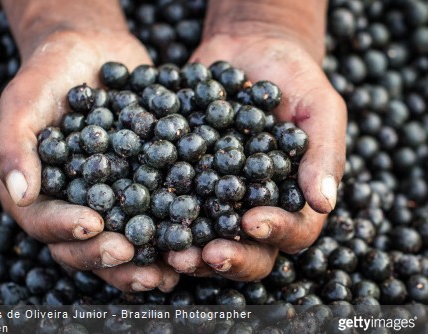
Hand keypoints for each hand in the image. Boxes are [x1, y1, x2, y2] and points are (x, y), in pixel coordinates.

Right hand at [0, 29, 178, 292]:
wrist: (92, 50)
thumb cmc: (50, 72)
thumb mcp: (24, 99)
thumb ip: (13, 143)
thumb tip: (17, 193)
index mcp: (37, 192)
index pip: (44, 222)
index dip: (66, 229)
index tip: (93, 224)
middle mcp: (72, 204)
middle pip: (83, 246)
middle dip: (107, 257)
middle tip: (133, 257)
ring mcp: (109, 200)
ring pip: (122, 242)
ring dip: (142, 262)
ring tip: (168, 270)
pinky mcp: (140, 188)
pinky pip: (154, 215)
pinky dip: (172, 230)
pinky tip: (193, 238)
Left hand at [166, 29, 345, 279]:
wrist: (249, 51)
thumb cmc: (294, 79)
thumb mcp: (319, 108)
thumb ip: (323, 154)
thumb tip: (324, 204)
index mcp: (293, 199)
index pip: (293, 231)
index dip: (275, 233)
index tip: (251, 222)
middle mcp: (255, 208)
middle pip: (249, 251)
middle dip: (229, 258)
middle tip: (206, 255)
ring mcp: (218, 199)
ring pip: (207, 239)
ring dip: (191, 251)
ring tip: (171, 251)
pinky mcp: (187, 182)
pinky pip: (174, 205)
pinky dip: (159, 217)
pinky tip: (143, 220)